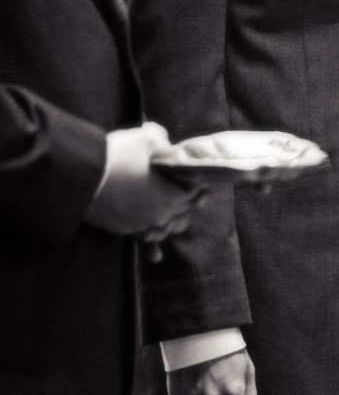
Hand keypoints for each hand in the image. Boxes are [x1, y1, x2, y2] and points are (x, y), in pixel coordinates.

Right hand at [84, 122, 203, 236]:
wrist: (80, 175)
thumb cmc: (119, 156)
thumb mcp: (145, 139)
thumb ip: (161, 139)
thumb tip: (163, 137)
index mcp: (175, 196)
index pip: (195, 192)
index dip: (199, 183)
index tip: (202, 179)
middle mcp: (162, 215)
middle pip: (182, 211)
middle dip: (188, 202)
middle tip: (196, 195)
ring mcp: (142, 224)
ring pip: (165, 228)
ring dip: (171, 224)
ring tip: (178, 221)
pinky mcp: (123, 228)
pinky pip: (142, 239)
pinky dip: (151, 245)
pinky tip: (157, 257)